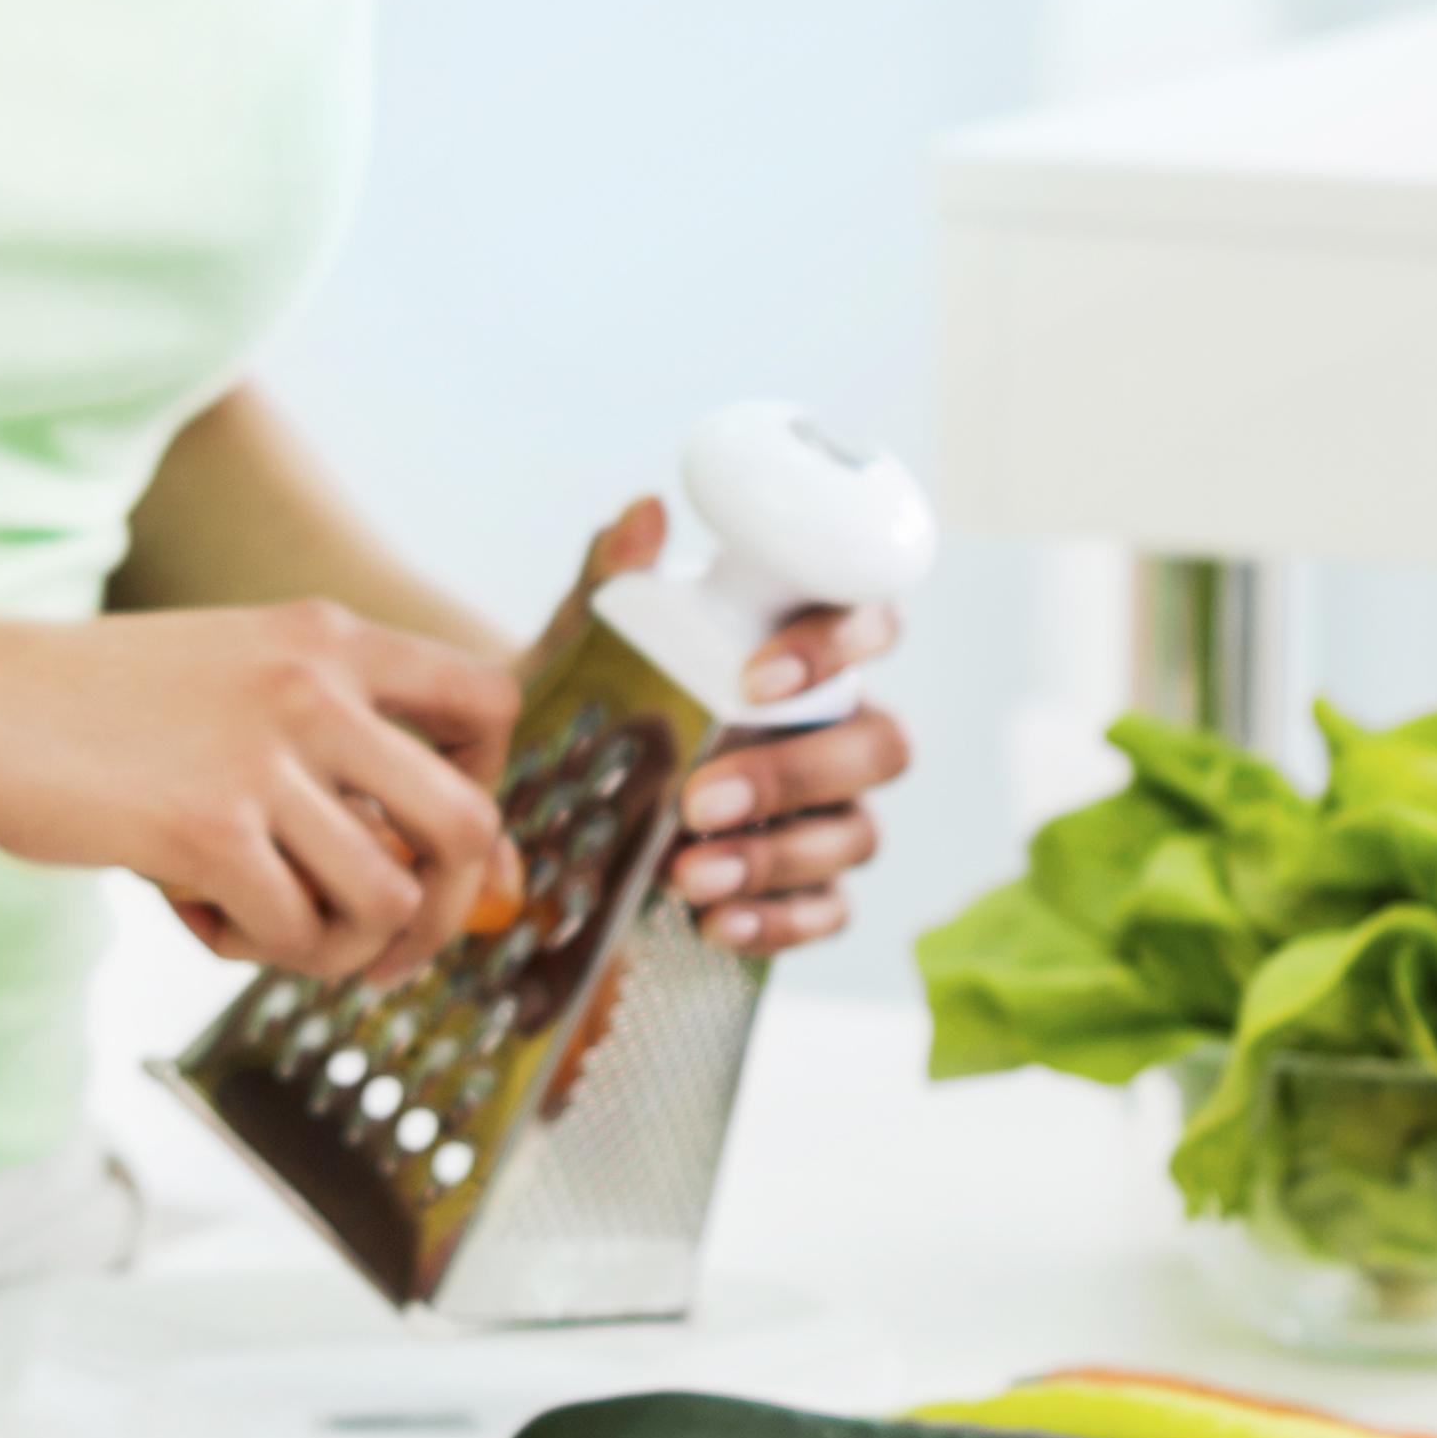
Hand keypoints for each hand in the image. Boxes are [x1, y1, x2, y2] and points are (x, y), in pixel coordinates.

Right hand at [0, 601, 522, 985]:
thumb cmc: (79, 707)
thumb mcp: (224, 677)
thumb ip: (321, 740)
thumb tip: (424, 864)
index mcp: (323, 637)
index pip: (488, 702)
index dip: (484, 791)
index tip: (433, 850)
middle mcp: (313, 685)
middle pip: (468, 824)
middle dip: (443, 913)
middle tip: (384, 948)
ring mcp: (265, 755)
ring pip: (387, 898)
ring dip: (337, 944)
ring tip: (264, 923)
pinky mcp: (210, 828)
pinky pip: (298, 934)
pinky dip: (260, 950)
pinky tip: (200, 914)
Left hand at [534, 492, 918, 953]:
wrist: (554, 787)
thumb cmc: (599, 696)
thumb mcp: (587, 641)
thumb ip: (613, 580)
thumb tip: (642, 514)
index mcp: (807, 653)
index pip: (871, 626)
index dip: (836, 646)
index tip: (755, 676)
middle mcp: (840, 729)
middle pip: (882, 745)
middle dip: (795, 773)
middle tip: (697, 797)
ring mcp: (836, 812)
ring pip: (858, 835)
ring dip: (775, 857)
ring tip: (685, 875)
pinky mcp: (814, 886)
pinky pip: (831, 911)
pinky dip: (778, 922)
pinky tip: (714, 923)